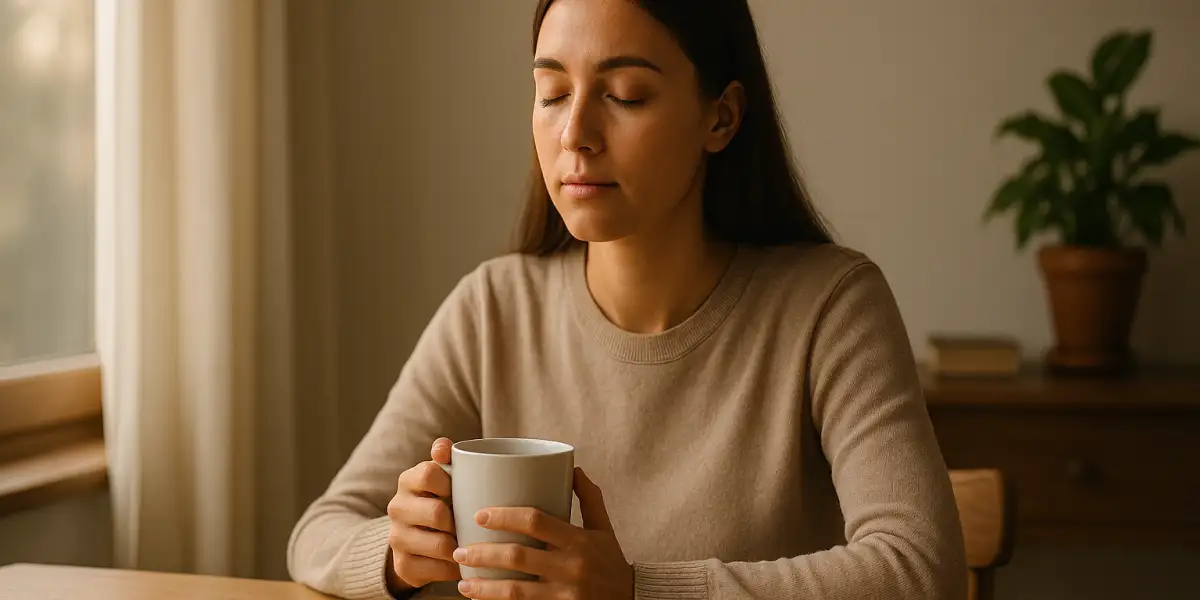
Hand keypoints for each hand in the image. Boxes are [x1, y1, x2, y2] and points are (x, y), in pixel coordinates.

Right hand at [386, 437, 459, 592]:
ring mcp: (397, 539)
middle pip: (437, 513)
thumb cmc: (441, 499)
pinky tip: (463, 562)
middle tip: (474, 523)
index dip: (450, 483)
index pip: (429, 473)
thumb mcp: (444, 476)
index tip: (462, 491)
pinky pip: (438, 570)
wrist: (416, 537)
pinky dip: (456, 568)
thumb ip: (447, 456)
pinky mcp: (403, 566)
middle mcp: (397, 508)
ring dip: (461, 546)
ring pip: (440, 545)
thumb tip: (443, 447)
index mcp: (408, 480)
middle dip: (460, 520)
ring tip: (472, 543)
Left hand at [453, 467, 632, 599]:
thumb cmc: (612, 562)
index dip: (504, 516)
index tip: (479, 515)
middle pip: (519, 556)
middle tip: (458, 550)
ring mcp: (565, 594)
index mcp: (579, 540)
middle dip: (483, 554)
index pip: (536, 521)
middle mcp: (571, 567)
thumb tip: (573, 467)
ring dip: (485, 587)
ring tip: (462, 583)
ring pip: (516, 591)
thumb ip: (590, 498)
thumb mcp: (605, 529)